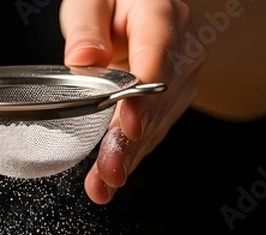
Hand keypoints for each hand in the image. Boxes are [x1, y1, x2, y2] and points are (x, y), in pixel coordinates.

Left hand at [60, 0, 203, 203]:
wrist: (139, 12)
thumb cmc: (114, 3)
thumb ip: (86, 25)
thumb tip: (84, 60)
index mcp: (160, 14)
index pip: (157, 56)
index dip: (143, 97)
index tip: (128, 125)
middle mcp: (180, 50)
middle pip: (156, 103)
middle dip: (130, 143)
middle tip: (110, 173)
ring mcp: (180, 79)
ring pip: (155, 125)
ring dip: (128, 158)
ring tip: (102, 185)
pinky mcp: (172, 102)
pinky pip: (152, 132)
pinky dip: (130, 157)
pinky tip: (110, 179)